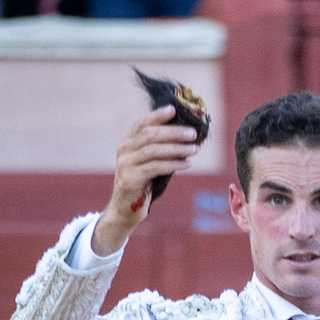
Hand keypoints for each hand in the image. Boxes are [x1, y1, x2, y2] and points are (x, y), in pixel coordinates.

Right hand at [92, 105, 198, 254]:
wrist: (125, 210)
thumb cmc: (142, 185)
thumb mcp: (148, 163)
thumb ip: (159, 150)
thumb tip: (185, 138)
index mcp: (128, 142)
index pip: (143, 124)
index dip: (158, 115)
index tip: (174, 109)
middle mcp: (124, 150)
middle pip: (150, 135)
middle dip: (174, 132)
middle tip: (193, 133)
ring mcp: (126, 164)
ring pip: (154, 150)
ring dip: (177, 148)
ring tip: (195, 149)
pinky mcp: (131, 179)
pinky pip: (155, 167)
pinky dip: (173, 165)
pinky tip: (186, 164)